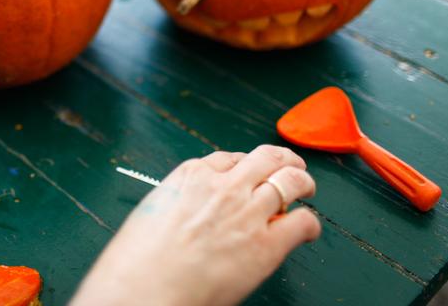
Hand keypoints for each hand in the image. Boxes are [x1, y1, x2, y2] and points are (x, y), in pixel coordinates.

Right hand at [71, 146, 320, 305]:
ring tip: (306, 189)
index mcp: (191, 175)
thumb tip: (192, 212)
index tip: (249, 174)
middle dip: (282, 160)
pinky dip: (309, 223)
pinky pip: (302, 222)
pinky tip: (307, 229)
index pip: (230, 158)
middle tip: (291, 167)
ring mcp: (248, 212)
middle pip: (266, 157)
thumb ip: (179, 203)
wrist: (145, 290)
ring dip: (302, 182)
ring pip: (291, 180)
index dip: (245, 165)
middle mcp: (224, 186)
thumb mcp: (151, 213)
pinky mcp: (267, 244)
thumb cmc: (138, 262)